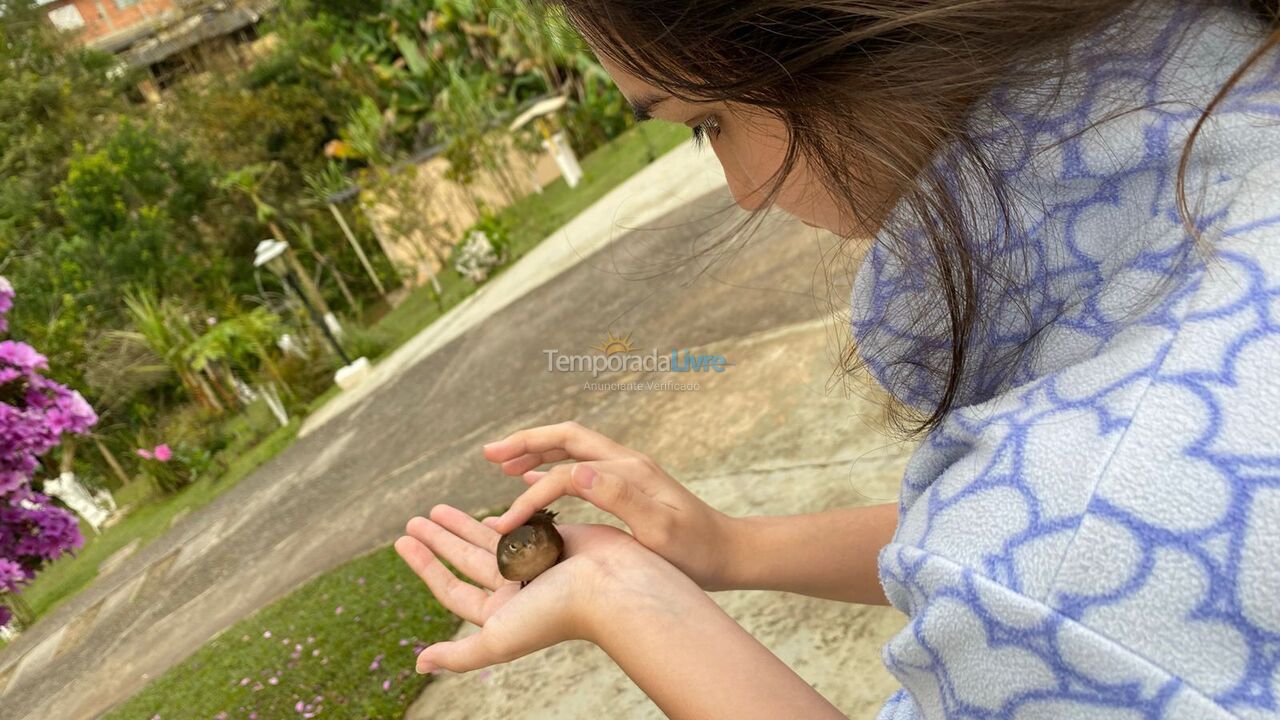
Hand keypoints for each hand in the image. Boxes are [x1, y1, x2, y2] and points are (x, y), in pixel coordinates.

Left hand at [395, 503, 701, 673]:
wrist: (614, 587)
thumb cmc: (558, 614)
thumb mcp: (499, 638)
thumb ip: (461, 654)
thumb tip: (419, 665)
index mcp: (501, 613)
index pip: (453, 589)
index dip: (426, 566)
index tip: (402, 541)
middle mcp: (516, 590)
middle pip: (467, 561)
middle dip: (439, 540)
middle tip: (414, 519)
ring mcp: (537, 563)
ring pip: (491, 540)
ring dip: (463, 525)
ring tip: (437, 509)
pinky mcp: (558, 540)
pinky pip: (523, 524)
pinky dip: (505, 517)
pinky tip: (489, 509)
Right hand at [481, 421, 740, 589]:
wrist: (730, 554)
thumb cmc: (697, 552)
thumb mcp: (659, 531)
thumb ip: (620, 499)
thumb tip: (576, 473)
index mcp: (629, 472)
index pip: (565, 472)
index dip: (530, 495)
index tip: (506, 527)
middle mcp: (627, 464)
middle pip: (566, 438)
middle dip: (525, 442)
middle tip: (488, 453)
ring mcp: (628, 473)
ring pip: (572, 450)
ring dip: (535, 451)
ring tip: (500, 462)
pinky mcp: (629, 486)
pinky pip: (581, 467)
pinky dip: (552, 468)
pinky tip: (532, 479)